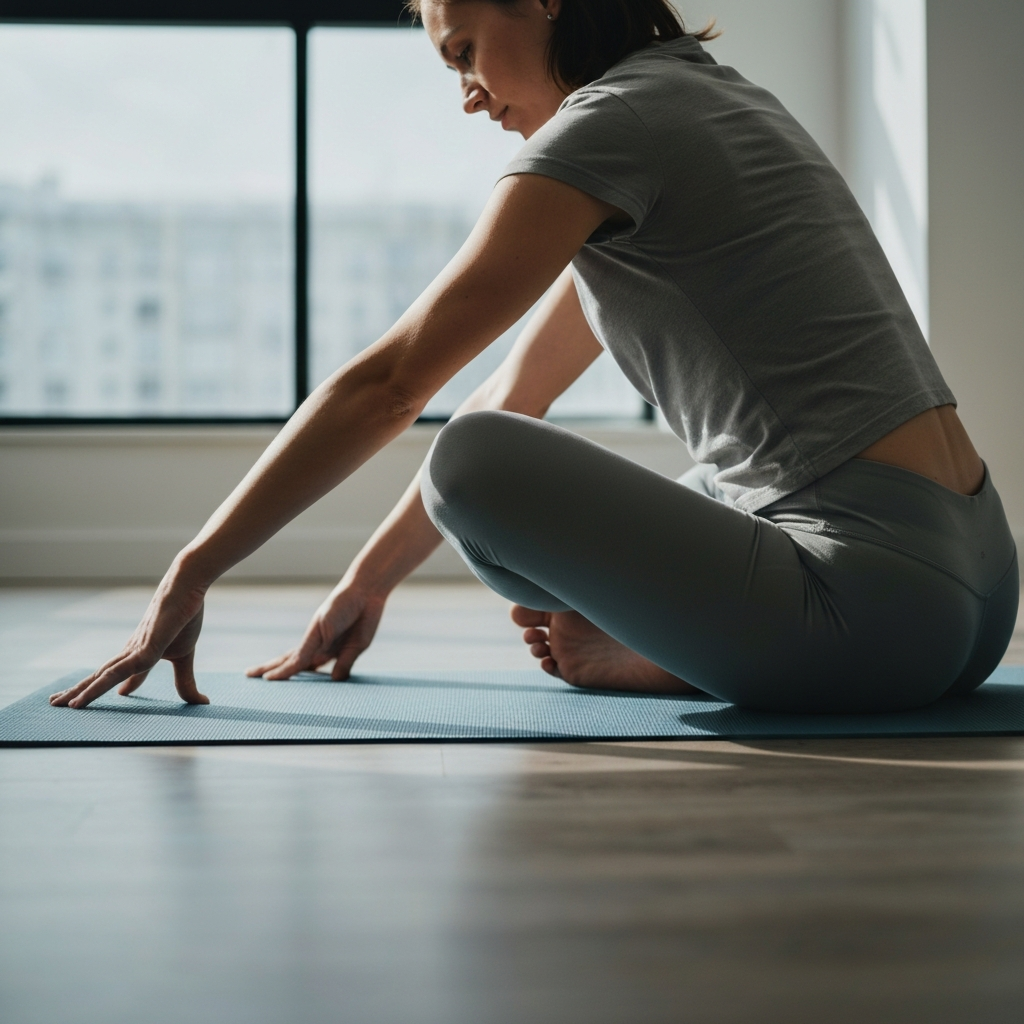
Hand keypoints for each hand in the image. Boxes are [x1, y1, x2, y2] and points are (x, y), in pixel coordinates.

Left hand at [49, 562, 210, 708]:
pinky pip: (115, 674)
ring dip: (81, 691)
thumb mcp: (185, 655)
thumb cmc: (184, 615)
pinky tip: (82, 701)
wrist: (186, 588)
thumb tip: (202, 703)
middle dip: (80, 689)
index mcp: (140, 652)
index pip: (117, 673)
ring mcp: (133, 651)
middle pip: (100, 675)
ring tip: (61, 705)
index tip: (93, 698)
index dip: (106, 686)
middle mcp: (130, 652)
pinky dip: (97, 688)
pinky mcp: (142, 650)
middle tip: (56, 702)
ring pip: (101, 677)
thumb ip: (185, 680)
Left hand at [246, 581, 386, 681]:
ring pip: (290, 658)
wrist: (366, 591)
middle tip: (249, 675)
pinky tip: (272, 677)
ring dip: (272, 667)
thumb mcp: (357, 645)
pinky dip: (288, 668)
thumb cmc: (365, 617)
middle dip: (272, 669)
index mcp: (326, 648)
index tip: (271, 680)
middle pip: (291, 660)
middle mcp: (317, 643)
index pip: (303, 665)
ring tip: (251, 673)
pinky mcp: (316, 631)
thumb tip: (335, 680)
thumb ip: (345, 662)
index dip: (288, 673)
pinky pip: (301, 655)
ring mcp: (315, 637)